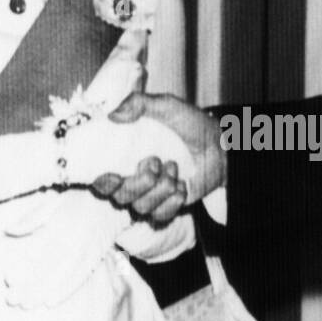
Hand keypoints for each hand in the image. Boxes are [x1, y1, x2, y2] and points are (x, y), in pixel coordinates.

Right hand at [107, 92, 225, 208]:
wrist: (220, 145)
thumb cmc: (190, 125)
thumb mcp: (166, 106)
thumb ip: (139, 104)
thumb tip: (112, 115)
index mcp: (125, 158)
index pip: (101, 180)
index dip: (102, 182)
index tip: (113, 175)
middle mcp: (133, 180)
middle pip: (119, 197)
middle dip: (138, 182)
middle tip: (156, 162)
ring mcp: (150, 196)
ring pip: (141, 207)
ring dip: (161, 187)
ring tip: (174, 168)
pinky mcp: (167, 208)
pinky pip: (160, 216)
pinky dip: (173, 201)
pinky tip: (182, 185)